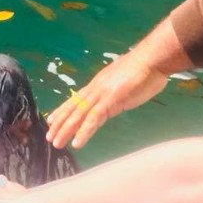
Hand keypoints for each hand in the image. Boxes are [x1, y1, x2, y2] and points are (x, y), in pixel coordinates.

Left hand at [45, 52, 167, 148]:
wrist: (153, 58)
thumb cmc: (144, 70)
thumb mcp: (124, 84)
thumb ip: (115, 94)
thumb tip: (113, 100)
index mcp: (98, 85)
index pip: (76, 100)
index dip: (63, 110)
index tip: (52, 120)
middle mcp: (96, 89)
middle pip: (74, 108)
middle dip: (60, 123)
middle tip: (49, 137)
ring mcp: (102, 94)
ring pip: (79, 115)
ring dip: (66, 130)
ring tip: (57, 143)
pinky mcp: (111, 100)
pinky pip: (94, 119)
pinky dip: (84, 132)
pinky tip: (77, 142)